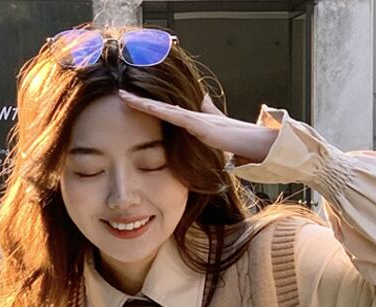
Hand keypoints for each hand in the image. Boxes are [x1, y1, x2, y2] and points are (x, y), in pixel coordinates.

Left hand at [118, 90, 276, 165]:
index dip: (148, 106)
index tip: (131, 102)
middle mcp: (192, 116)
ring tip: (125, 98)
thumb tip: (204, 106)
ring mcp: (195, 120)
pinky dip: (161, 112)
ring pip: (164, 109)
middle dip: (140, 102)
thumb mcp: (217, 130)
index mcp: (193, 120)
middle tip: (121, 95)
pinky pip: (176, 117)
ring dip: (144, 104)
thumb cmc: (237, 139)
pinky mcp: (200, 125)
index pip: (166, 111)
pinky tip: (147, 107)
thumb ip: (209, 118)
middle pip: (160, 107)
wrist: (254, 143)